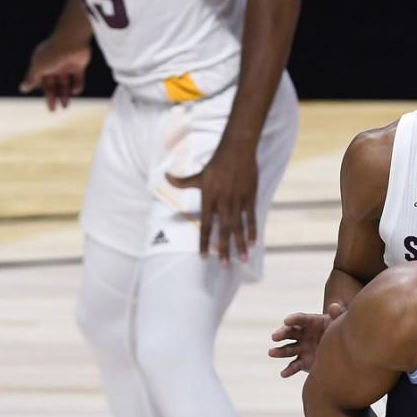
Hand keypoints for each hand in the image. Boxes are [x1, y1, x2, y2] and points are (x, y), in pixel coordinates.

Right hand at [19, 38, 89, 110]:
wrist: (72, 41)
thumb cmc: (53, 53)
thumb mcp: (39, 67)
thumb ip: (32, 78)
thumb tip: (22, 89)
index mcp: (41, 64)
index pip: (41, 82)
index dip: (45, 94)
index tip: (49, 106)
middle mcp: (53, 65)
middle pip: (52, 84)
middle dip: (54, 97)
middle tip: (54, 110)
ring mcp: (66, 65)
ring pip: (65, 83)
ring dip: (65, 95)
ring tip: (65, 106)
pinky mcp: (78, 66)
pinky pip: (78, 79)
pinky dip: (77, 86)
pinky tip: (75, 91)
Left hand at [166, 143, 258, 265]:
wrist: (237, 150)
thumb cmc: (217, 162)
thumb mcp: (199, 174)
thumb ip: (182, 181)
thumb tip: (164, 177)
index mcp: (209, 199)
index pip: (205, 226)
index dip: (204, 242)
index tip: (203, 257)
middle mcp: (223, 203)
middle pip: (223, 231)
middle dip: (224, 250)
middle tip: (225, 266)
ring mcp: (238, 201)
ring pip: (238, 228)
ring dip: (240, 245)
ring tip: (242, 260)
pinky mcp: (250, 197)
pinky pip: (251, 218)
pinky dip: (252, 231)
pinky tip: (252, 244)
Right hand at [269, 302, 344, 377]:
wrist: (344, 350)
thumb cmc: (340, 332)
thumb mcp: (340, 323)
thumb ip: (337, 314)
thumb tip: (334, 306)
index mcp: (311, 322)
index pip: (300, 319)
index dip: (293, 319)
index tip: (286, 321)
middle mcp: (303, 334)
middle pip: (290, 333)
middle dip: (281, 334)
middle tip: (274, 337)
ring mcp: (302, 348)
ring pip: (288, 349)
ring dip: (279, 351)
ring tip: (271, 353)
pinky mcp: (303, 362)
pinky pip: (294, 366)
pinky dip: (289, 370)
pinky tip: (283, 374)